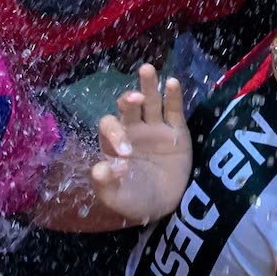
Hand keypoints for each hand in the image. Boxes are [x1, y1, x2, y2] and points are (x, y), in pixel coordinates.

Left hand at [90, 65, 190, 223]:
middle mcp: (133, 129)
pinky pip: (174, 109)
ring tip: (147, 69)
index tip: (126, 153)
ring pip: (150, 101)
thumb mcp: (117, 197)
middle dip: (129, 100)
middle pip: (128, 106)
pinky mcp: (176, 130)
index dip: (115, 133)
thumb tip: (100, 168)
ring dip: (148, 85)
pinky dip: (173, 96)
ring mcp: (155, 127)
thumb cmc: (134, 199)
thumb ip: (106, 184)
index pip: (110, 126)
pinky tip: (172, 83)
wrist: (165, 206)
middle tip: (134, 99)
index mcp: (114, 142)